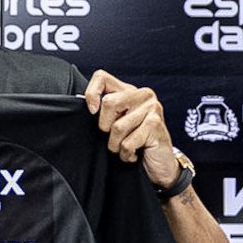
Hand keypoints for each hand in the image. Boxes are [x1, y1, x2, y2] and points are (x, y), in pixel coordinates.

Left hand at [82, 70, 178, 187]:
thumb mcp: (115, 123)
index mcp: (129, 90)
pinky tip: (135, 153)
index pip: (101, 78)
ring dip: (117, 145)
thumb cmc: (134, 143)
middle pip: (108, 103)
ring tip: (127, 147)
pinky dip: (127, 154)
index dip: (91, 93)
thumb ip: (103, 111)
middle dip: (105, 127)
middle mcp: (143, 94)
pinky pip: (128, 142)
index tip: (92, 111)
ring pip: (117, 127)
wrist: (159, 164)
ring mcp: (152, 108)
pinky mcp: (156, 124)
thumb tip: (82, 102)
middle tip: (116, 137)